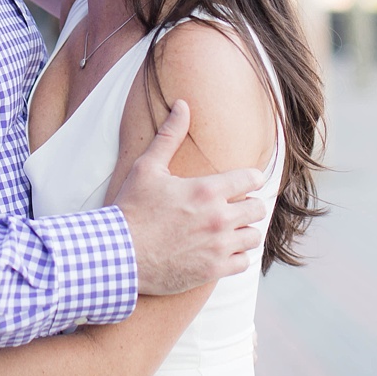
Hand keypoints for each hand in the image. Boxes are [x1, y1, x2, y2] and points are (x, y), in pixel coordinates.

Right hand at [113, 100, 266, 294]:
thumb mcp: (148, 167)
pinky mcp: (213, 270)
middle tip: (233, 206)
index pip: (252, 179)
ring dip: (244, 230)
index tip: (242, 183)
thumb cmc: (131, 208)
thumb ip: (170, 135)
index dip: (249, 179)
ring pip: (254, 235)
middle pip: (258, 208)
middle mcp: (218, 217)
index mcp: (207, 189)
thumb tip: (182, 104)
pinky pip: (244, 261)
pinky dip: (237, 256)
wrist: (118, 254)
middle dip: (248, 204)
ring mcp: (218, 246)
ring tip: (229, 229)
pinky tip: (222, 250)